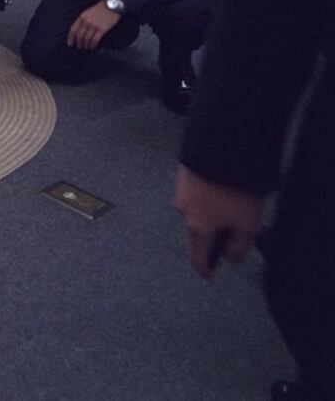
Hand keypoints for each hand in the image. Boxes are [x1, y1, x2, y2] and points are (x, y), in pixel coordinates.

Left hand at [67, 0, 121, 50]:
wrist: (112, 6)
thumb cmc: (100, 9)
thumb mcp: (88, 12)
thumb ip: (82, 20)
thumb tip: (78, 30)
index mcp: (82, 17)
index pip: (73, 30)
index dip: (70, 38)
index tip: (69, 44)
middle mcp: (86, 22)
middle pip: (79, 36)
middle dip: (79, 43)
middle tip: (79, 47)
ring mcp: (94, 26)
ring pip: (87, 39)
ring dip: (86, 45)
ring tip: (86, 48)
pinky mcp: (102, 29)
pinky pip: (95, 40)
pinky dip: (92, 45)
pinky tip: (92, 47)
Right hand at [173, 165, 261, 279]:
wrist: (220, 152)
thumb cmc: (234, 192)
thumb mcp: (247, 224)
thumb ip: (239, 246)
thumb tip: (232, 258)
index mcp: (198, 228)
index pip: (197, 256)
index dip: (204, 268)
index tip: (209, 276)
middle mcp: (184, 212)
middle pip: (198, 230)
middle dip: (213, 232)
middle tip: (233, 227)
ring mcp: (181, 192)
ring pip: (197, 209)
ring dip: (211, 211)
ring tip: (232, 202)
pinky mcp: (183, 174)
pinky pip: (196, 192)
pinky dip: (207, 195)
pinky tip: (222, 188)